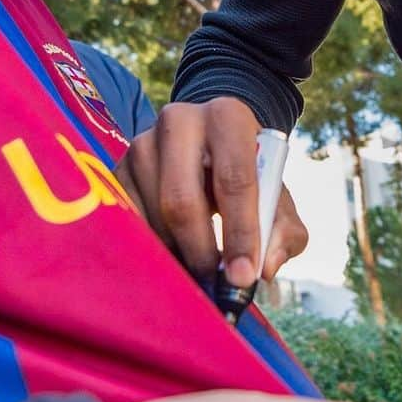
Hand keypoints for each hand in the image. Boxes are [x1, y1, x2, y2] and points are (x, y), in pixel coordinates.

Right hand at [119, 97, 308, 285]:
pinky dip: (149, 247)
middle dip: (200, 251)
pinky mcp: (117, 166)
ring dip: (174, 252)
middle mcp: (180, 120)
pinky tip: (170, 256)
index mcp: (228, 118)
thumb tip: (266, 268)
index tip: (243, 277)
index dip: (240, 233)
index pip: (234, 180)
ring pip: (152, 214)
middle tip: (214, 283)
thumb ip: (284, 232)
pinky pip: (128, 218)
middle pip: (182, 199)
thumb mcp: (277, 198)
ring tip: (195, 269)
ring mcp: (142, 142)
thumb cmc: (247, 175)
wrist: (209, 142)